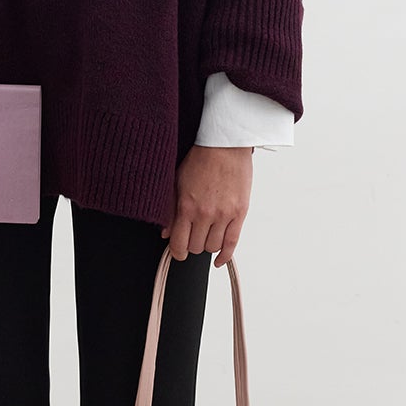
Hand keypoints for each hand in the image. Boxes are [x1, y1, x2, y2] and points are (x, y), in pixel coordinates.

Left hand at [160, 145, 251, 267]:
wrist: (225, 145)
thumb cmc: (201, 160)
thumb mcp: (177, 182)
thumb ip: (171, 210)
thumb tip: (165, 233)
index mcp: (187, 207)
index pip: (179, 244)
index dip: (177, 252)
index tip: (178, 251)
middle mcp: (205, 214)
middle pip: (196, 247)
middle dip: (192, 245)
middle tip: (192, 236)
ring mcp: (224, 215)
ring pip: (213, 247)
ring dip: (208, 245)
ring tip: (206, 235)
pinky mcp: (240, 213)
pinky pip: (232, 243)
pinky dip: (225, 256)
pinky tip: (219, 259)